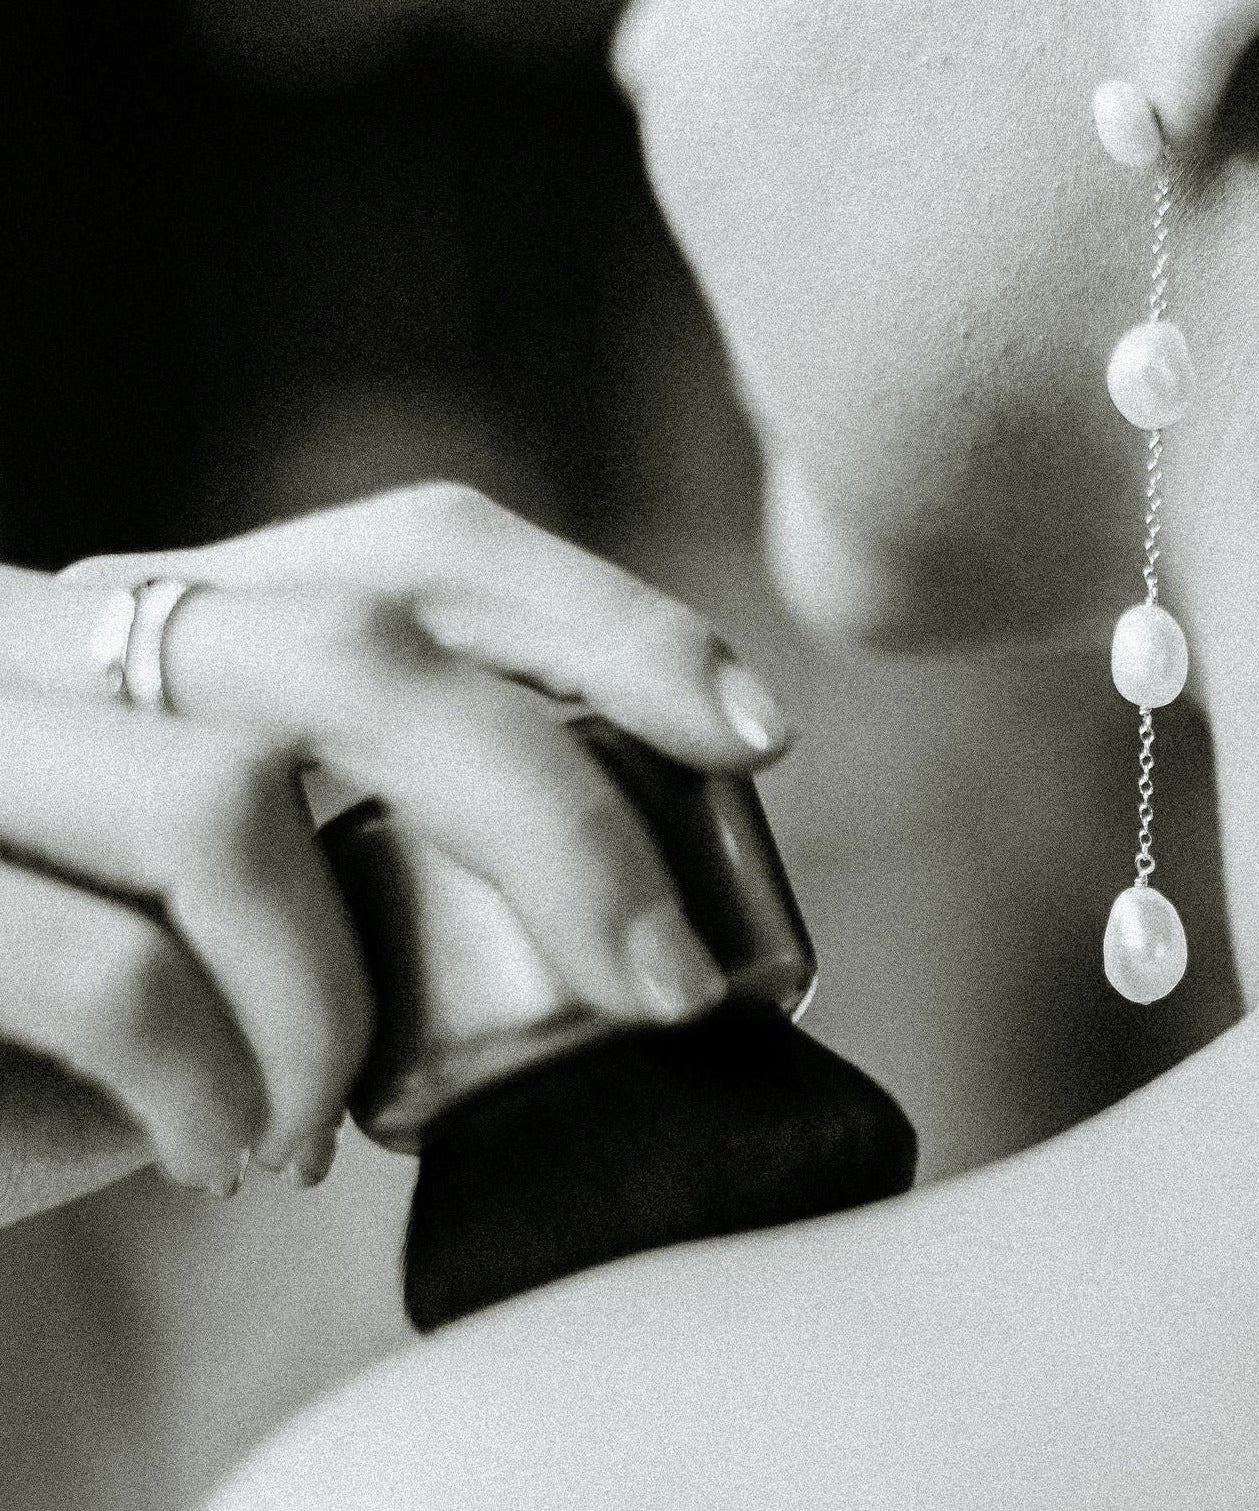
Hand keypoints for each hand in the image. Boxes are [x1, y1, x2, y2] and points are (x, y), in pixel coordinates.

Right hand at [0, 482, 784, 1224]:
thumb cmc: (48, 1003)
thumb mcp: (229, 897)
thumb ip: (371, 850)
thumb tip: (637, 902)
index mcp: (166, 613)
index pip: (417, 543)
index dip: (607, 618)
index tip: (752, 734)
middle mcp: (57, 637)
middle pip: (361, 653)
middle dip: (560, 819)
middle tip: (669, 980)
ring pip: (233, 802)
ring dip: (340, 998)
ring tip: (332, 1115)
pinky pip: (101, 968)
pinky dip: (216, 1081)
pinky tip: (232, 1152)